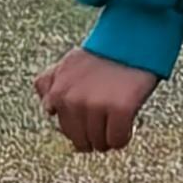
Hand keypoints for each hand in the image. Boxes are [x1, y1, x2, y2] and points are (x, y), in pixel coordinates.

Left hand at [34, 51, 159, 156]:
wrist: (133, 38)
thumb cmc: (103, 53)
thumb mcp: (67, 64)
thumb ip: (51, 84)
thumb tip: (49, 109)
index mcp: (57, 93)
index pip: (66, 130)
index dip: (82, 127)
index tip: (94, 117)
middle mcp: (72, 101)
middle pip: (81, 141)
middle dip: (95, 136)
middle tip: (108, 122)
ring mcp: (95, 106)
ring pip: (100, 143)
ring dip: (110, 138)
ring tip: (118, 121)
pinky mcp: (120, 109)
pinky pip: (118, 140)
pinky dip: (124, 137)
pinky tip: (129, 124)